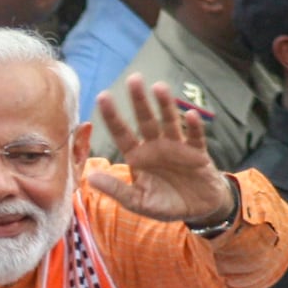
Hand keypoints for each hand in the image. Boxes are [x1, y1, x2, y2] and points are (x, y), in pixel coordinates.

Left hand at [90, 76, 233, 222]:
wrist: (198, 209)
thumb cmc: (165, 203)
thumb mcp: (138, 202)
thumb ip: (117, 190)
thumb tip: (90, 178)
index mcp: (138, 157)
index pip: (122, 133)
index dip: (112, 116)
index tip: (103, 96)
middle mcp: (156, 146)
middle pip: (145, 120)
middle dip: (139, 101)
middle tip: (133, 79)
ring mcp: (177, 147)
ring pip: (170, 122)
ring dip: (165, 105)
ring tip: (159, 88)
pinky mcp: (197, 153)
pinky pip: (195, 137)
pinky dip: (194, 127)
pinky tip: (191, 115)